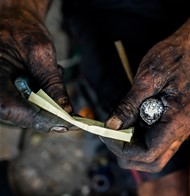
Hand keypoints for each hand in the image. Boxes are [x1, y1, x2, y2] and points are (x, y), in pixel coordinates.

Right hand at [0, 7, 72, 131]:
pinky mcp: (10, 93)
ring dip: (48, 105)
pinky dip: (45, 99)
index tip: (64, 123)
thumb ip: (52, 83)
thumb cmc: (23, 31)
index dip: (39, 119)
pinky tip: (48, 81)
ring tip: (54, 77)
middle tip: (71, 118)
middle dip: (48, 117)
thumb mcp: (41, 53)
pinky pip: (28, 105)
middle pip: (19, 115)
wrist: (16, 22)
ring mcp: (1, 92)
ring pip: (25, 112)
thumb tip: (66, 109)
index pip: (11, 108)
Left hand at [102, 31, 189, 171]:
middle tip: (111, 137)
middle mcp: (184, 129)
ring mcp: (182, 128)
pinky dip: (141, 139)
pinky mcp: (177, 124)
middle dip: (128, 155)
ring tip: (119, 130)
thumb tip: (111, 126)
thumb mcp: (146, 79)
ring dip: (134, 149)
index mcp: (179, 119)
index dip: (124, 149)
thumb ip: (128, 105)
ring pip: (156, 154)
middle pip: (154, 161)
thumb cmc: (172, 58)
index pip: (148, 152)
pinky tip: (130, 124)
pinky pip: (158, 142)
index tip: (107, 134)